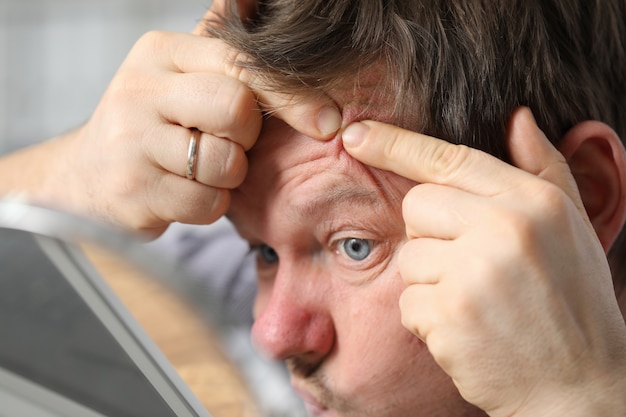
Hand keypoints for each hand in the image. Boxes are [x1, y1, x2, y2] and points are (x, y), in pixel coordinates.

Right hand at [24, 0, 340, 235]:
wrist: (88, 174)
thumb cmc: (151, 122)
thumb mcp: (178, 73)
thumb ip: (221, 48)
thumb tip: (258, 0)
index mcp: (161, 53)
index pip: (241, 64)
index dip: (291, 94)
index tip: (327, 121)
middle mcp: (141, 90)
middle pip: (236, 109)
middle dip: (246, 136)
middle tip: (226, 141)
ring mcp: (131, 142)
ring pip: (225, 163)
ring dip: (229, 175)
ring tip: (201, 168)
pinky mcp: (133, 191)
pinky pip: (207, 203)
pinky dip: (210, 204)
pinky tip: (186, 192)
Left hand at [341, 107, 625, 415]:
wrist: (581, 387)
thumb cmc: (573, 303)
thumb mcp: (573, 227)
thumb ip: (544, 167)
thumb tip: (518, 117)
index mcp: (535, 202)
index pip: (450, 159)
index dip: (395, 143)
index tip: (354, 134)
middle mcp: (504, 228)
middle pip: (417, 205)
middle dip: (430, 234)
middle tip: (471, 267)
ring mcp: (473, 272)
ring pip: (408, 257)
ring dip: (431, 281)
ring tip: (477, 303)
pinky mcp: (449, 314)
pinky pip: (407, 302)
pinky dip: (428, 319)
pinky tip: (467, 331)